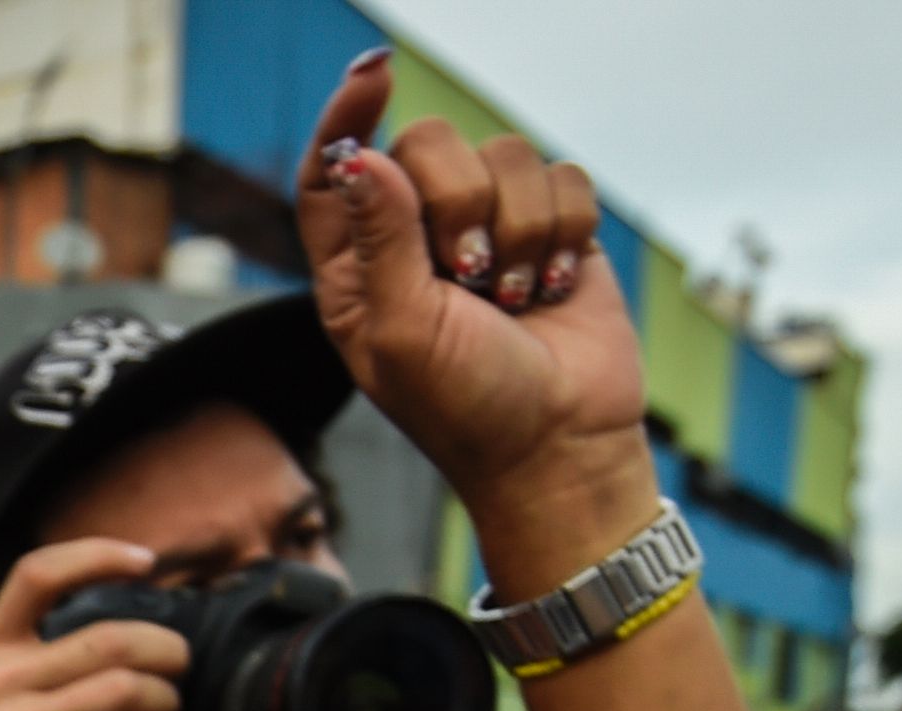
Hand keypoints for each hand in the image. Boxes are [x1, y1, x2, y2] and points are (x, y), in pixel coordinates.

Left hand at [296, 57, 643, 531]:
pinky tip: (554, 288)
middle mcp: (418, 237)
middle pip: (428, 144)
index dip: (348, 115)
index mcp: (359, 267)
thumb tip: (361, 156)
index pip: (336, 168)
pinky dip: (565, 234)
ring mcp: (489, 228)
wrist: (560, 446)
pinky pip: (563, 177)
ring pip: (504, 154)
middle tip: (469, 277)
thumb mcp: (403, 334)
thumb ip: (381, 241)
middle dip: (459, 205)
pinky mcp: (554, 230)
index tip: (376, 74)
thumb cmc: (468, 409)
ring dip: (519, 233)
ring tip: (514, 300)